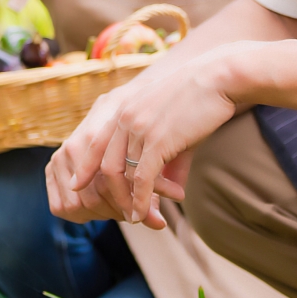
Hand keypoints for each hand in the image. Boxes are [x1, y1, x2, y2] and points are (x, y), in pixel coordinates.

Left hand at [47, 44, 257, 226]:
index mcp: (124, 109)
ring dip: (128, 201)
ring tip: (134, 219)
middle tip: (115, 212)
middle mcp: (125, 119)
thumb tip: (173, 187)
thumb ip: (169, 158)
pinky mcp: (157, 142)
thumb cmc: (201, 100)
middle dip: (108, 193)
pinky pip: (142, 179)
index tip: (78, 186)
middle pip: (105, 165)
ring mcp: (139, 130)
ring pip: (123, 176)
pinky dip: (141, 201)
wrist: (219, 78)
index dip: (85, 168)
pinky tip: (142, 215)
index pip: (94, 144)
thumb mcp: (174, 126)